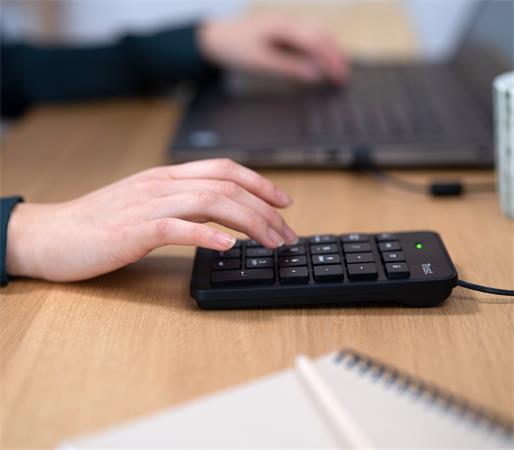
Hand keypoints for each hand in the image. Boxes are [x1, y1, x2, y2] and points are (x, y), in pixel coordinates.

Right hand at [6, 159, 296, 281]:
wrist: (51, 235)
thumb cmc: (99, 223)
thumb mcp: (147, 204)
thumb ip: (182, 204)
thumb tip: (222, 218)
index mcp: (167, 177)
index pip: (224, 169)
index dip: (260, 182)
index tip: (284, 203)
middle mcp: (162, 184)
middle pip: (227, 187)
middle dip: (265, 210)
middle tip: (287, 234)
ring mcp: (148, 205)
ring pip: (211, 203)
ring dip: (249, 223)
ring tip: (271, 242)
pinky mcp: (134, 230)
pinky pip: (178, 229)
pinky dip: (208, 236)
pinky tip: (230, 247)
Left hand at [199, 15, 347, 84]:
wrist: (215, 38)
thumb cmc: (234, 49)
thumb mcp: (260, 63)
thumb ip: (289, 68)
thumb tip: (314, 75)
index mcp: (283, 26)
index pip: (316, 42)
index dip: (331, 61)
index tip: (339, 78)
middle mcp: (288, 21)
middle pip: (321, 35)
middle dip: (336, 56)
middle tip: (344, 77)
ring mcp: (286, 24)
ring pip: (316, 33)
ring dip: (330, 50)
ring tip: (338, 69)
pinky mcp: (283, 30)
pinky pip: (307, 36)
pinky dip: (318, 48)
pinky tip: (321, 60)